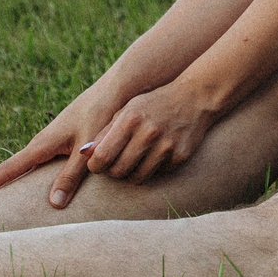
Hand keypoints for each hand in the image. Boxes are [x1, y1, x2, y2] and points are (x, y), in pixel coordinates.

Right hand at [0, 82, 130, 206]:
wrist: (115, 90)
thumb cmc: (102, 117)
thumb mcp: (86, 151)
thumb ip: (71, 176)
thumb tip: (52, 204)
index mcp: (43, 144)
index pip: (8, 170)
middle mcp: (42, 142)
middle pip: (11, 168)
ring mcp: (51, 140)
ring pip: (24, 165)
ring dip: (8, 180)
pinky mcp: (62, 139)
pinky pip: (38, 161)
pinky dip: (26, 173)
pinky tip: (27, 182)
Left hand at [77, 78, 218, 188]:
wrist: (195, 98)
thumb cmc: (154, 104)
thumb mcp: (127, 110)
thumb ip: (105, 132)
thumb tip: (83, 154)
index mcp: (131, 119)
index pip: (103, 156)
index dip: (95, 166)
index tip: (96, 165)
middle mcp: (148, 134)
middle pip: (118, 171)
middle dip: (111, 172)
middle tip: (113, 165)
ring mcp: (166, 147)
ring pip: (137, 178)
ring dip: (130, 174)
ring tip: (130, 163)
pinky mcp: (180, 157)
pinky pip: (157, 174)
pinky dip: (151, 170)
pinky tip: (153, 156)